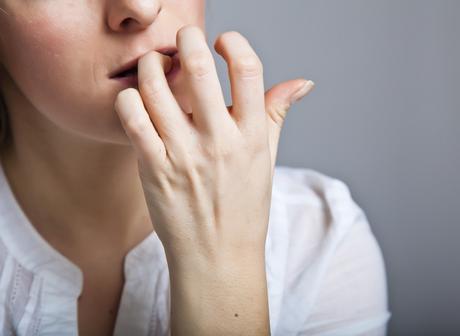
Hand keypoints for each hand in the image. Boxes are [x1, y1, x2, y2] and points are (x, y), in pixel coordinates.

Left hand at [114, 24, 313, 334]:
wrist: (218, 257)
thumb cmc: (244, 207)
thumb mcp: (266, 159)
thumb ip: (276, 113)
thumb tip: (302, 81)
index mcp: (251, 136)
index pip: (249, 70)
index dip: (234, 42)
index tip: (223, 41)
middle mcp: (219, 142)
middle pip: (200, 68)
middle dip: (188, 39)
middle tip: (184, 39)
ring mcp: (184, 155)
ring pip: (155, 86)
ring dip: (151, 65)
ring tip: (155, 67)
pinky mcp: (154, 169)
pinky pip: (132, 117)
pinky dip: (129, 98)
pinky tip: (138, 100)